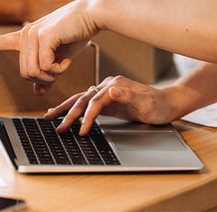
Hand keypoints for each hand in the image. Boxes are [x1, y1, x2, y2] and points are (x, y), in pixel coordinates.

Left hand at [0, 0, 105, 92]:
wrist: (91, 15)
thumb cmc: (76, 33)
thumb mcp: (60, 58)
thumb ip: (47, 74)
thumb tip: (38, 93)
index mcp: (24, 37)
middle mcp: (24, 35)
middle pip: (24, 74)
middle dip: (44, 78)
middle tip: (59, 70)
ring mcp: (31, 34)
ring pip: (33, 73)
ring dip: (52, 75)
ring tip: (63, 63)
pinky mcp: (42, 36)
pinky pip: (44, 67)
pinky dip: (58, 70)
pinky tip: (67, 59)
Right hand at [46, 76, 177, 134]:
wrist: (167, 103)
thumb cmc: (159, 105)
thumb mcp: (147, 102)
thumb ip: (128, 95)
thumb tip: (111, 90)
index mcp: (115, 85)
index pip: (95, 102)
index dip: (87, 116)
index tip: (80, 130)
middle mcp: (108, 86)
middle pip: (83, 99)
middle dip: (68, 113)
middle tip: (57, 126)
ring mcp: (106, 92)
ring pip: (80, 100)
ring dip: (65, 109)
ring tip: (49, 116)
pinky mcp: (106, 100)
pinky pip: (86, 104)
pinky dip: (74, 108)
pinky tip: (64, 112)